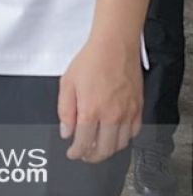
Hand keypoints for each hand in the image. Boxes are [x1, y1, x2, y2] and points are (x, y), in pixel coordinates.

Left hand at [57, 36, 142, 162]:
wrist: (114, 47)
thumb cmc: (90, 61)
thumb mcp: (67, 83)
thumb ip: (65, 110)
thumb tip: (66, 131)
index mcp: (91, 110)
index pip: (83, 142)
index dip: (76, 152)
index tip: (72, 153)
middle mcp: (111, 115)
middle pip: (104, 149)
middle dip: (92, 156)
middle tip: (84, 154)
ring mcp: (127, 113)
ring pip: (120, 144)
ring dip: (108, 150)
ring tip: (98, 147)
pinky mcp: (138, 108)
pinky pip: (134, 132)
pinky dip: (124, 139)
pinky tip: (115, 135)